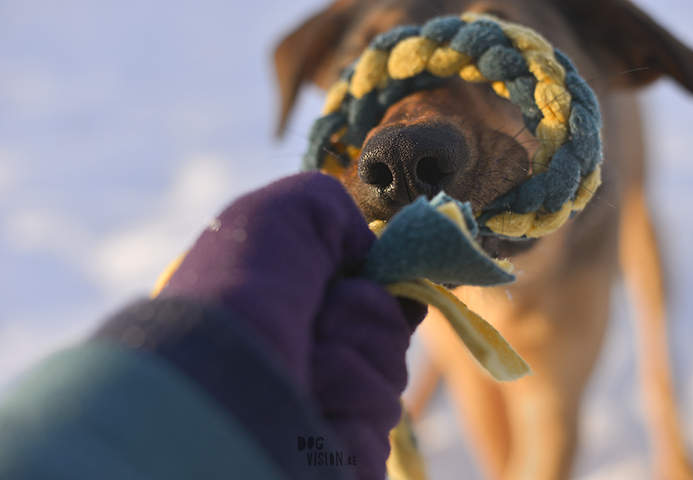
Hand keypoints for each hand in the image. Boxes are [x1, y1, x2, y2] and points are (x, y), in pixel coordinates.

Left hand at [161, 172, 424, 479]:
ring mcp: (326, 412)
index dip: (378, 297)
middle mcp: (319, 360)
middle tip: (312, 324)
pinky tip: (302, 412)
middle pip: (391, 343)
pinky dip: (344, 419)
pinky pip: (373, 441)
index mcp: (311, 311)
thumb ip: (346, 216)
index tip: (352, 284)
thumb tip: (375, 257)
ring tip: (295, 370)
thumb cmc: (245, 284)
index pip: (383, 307)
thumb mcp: (298, 209)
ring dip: (345, 367)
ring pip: (386, 391)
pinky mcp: (332, 460)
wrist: (209, 365)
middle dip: (359, 321)